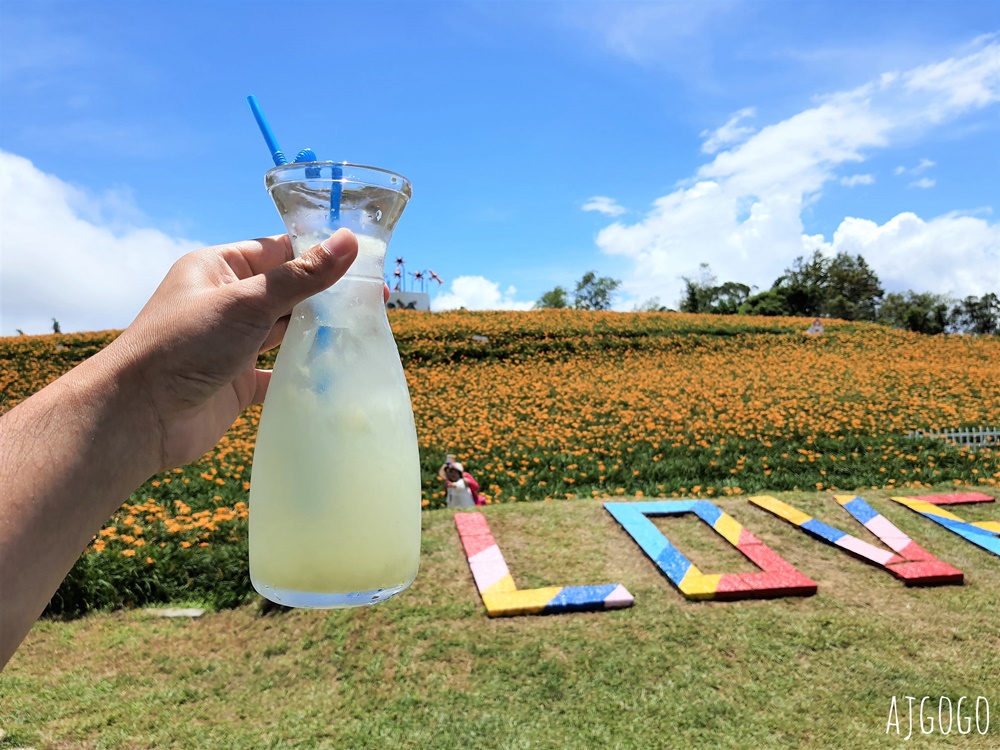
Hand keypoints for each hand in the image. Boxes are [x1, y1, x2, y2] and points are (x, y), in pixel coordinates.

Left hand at [106, 229, 382, 470]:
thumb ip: (302, 276)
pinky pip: (279, 373)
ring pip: (285, 331)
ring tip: (366, 329)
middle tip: (377, 297)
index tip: (364, 257)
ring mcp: (232, 344)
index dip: (318, 251)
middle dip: (326, 295)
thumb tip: (350, 241)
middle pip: (287, 291)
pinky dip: (304, 373)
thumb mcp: (248, 303)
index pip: (278, 250)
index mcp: (218, 269)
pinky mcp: (238, 382)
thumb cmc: (184, 345)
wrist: (139, 418)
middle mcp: (226, 303)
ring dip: (318, 332)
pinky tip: (336, 372)